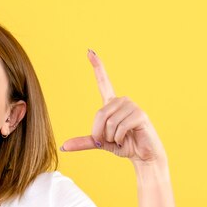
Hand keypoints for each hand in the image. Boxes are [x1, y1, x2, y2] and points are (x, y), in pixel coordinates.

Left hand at [60, 49, 166, 165]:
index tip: (90, 51)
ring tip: (120, 139)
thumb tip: (64, 146)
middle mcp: (122, 101)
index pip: (103, 82)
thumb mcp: (100, 143)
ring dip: (111, 137)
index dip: (97, 67)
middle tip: (108, 141)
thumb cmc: (123, 145)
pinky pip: (119, 127)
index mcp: (112, 104)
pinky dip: (119, 138)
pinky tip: (126, 140)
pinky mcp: (140, 114)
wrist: (143, 155)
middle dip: (99, 133)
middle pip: (100, 114)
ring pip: (109, 122)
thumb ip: (84, 141)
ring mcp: (132, 106)